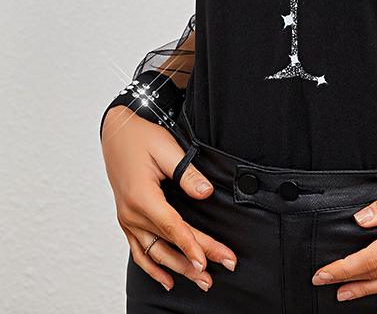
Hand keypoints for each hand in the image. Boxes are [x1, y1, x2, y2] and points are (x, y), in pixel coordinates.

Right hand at [100, 105, 237, 292]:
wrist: (117, 133)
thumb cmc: (141, 138)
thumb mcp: (167, 148)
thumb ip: (186, 172)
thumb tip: (205, 192)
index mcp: (141, 197)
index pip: (172, 227)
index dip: (191, 246)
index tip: (208, 261)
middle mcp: (131, 214)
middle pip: (168, 244)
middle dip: (194, 261)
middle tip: (220, 271)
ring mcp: (127, 220)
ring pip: (154, 253)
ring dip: (177, 269)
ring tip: (201, 281)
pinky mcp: (127, 220)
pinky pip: (139, 251)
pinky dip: (153, 269)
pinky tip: (168, 280)